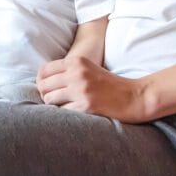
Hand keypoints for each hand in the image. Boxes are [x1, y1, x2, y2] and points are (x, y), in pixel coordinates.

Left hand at [36, 56, 150, 121]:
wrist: (133, 96)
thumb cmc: (110, 85)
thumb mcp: (89, 69)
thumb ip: (68, 71)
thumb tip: (42, 82)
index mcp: (77, 61)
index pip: (44, 70)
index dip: (41, 82)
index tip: (46, 89)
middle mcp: (77, 73)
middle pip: (43, 85)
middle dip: (45, 94)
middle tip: (54, 100)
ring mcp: (81, 89)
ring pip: (50, 99)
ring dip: (55, 105)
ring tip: (65, 106)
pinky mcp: (86, 105)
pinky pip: (63, 111)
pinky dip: (66, 113)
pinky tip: (75, 112)